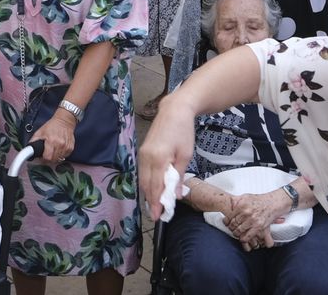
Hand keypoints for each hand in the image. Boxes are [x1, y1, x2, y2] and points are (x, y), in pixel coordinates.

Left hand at [30, 113, 75, 164]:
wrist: (64, 121)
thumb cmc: (52, 125)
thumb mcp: (40, 132)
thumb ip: (33, 141)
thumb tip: (29, 150)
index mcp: (51, 141)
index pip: (47, 157)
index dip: (43, 159)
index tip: (41, 157)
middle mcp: (60, 144)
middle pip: (53, 160)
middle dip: (48, 159)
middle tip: (46, 154)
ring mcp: (66, 147)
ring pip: (59, 159)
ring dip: (55, 157)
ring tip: (52, 151)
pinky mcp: (70, 148)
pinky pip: (65, 156)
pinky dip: (61, 155)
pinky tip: (58, 149)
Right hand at [139, 98, 195, 222]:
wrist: (173, 111)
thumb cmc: (183, 131)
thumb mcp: (186, 155)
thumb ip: (179, 176)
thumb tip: (177, 195)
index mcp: (158, 159)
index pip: (156, 186)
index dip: (157, 203)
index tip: (159, 217)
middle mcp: (146, 157)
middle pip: (147, 185)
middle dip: (151, 201)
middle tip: (157, 216)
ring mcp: (142, 154)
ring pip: (143, 179)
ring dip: (149, 193)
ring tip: (155, 206)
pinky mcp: (142, 151)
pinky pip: (143, 171)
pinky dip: (147, 182)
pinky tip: (153, 190)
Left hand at [222, 191, 283, 250]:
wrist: (272, 203)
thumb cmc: (259, 200)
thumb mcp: (245, 197)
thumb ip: (236, 200)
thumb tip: (228, 204)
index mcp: (241, 205)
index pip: (229, 216)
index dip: (226, 222)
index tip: (227, 224)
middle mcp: (246, 212)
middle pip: (233, 224)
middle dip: (231, 228)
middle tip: (232, 229)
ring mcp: (252, 220)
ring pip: (239, 231)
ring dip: (236, 234)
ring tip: (237, 233)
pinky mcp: (259, 226)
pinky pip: (248, 236)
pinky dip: (244, 238)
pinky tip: (243, 238)